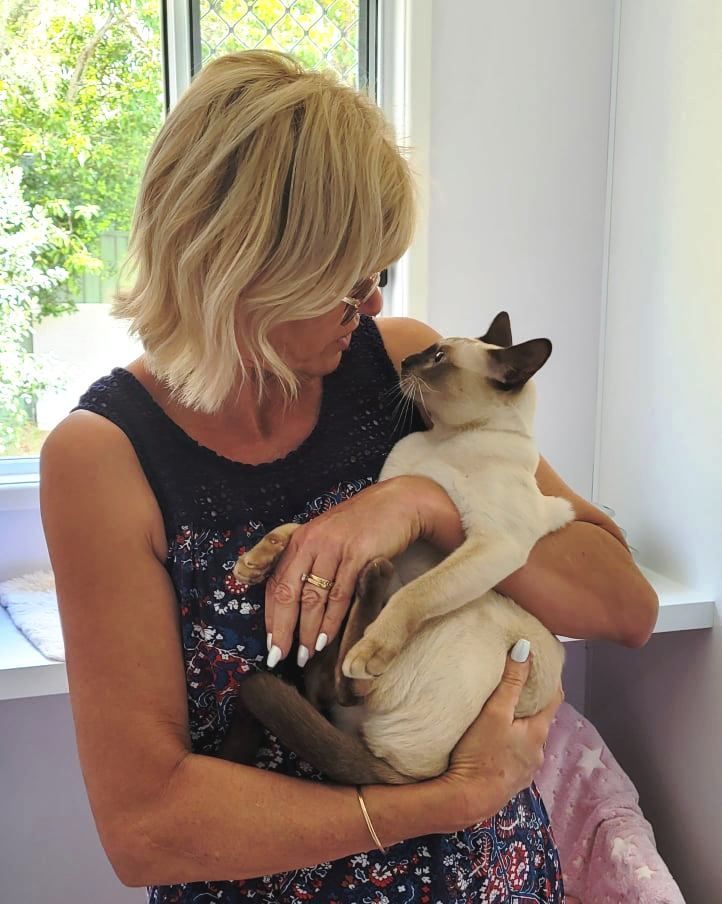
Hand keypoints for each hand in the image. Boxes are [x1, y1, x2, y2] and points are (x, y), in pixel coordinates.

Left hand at [264, 476, 448, 668]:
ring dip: (307, 632)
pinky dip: (332, 622)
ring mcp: (334, 546)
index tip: (270, 643)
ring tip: (305, 656)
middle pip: (288, 592)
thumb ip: (312, 563)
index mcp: (300, 539)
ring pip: (313, 597)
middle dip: (283, 629)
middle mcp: (312, 541)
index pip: (276, 583)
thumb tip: (297, 606)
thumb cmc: (363, 526)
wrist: (399, 503)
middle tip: (279, 657)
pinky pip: (340, 595)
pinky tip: (327, 640)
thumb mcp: (329, 538)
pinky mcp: (358, 553)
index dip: (271, 616)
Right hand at [432, 644, 563, 832]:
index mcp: (538, 731)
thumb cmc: (481, 753)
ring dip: (520, 726)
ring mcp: (526, 770)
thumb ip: (511, 681)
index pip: (554, 697)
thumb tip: (526, 648)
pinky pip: (516, 755)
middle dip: (531, 702)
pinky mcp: (511, 782)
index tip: (542, 664)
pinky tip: (496, 743)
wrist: (467, 800)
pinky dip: (511, 744)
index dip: (549, 679)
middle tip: (516, 684)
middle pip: (540, 718)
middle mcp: (538, 751)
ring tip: (503, 713)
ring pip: (528, 739)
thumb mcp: (495, 712)